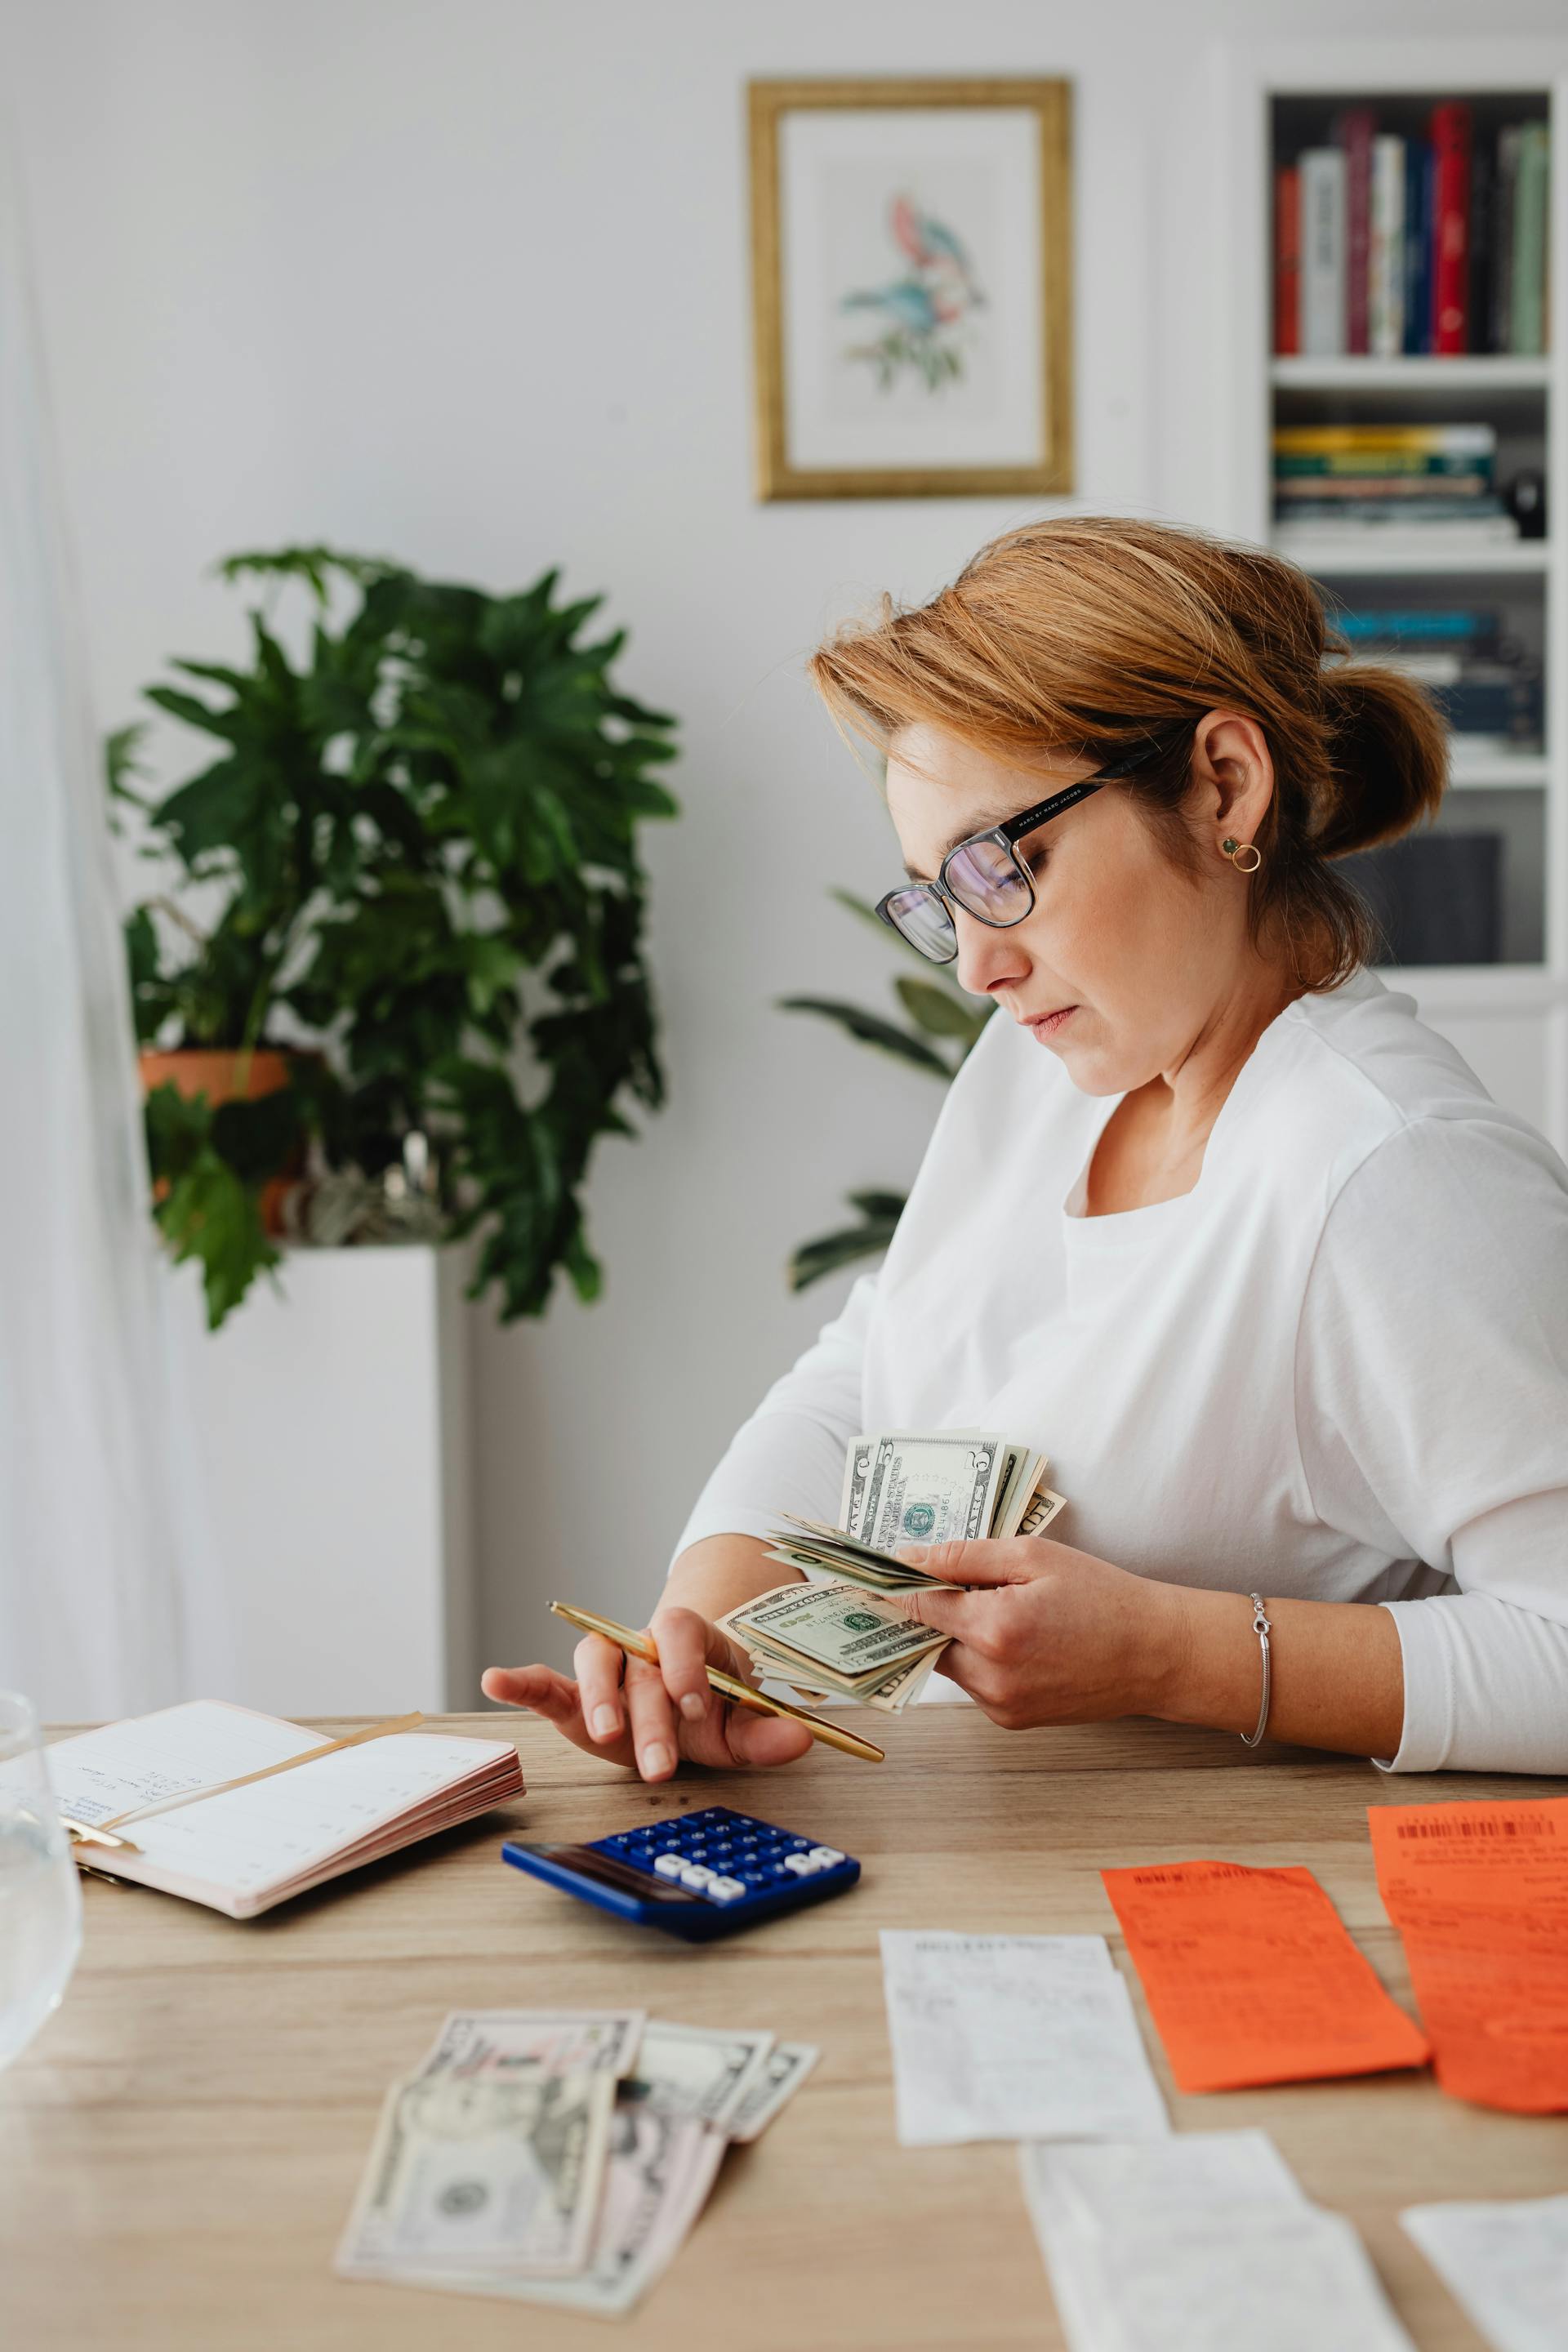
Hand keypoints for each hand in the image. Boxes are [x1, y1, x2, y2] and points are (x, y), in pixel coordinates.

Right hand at [480, 1605, 812, 1782]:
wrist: (684, 1704)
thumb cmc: (711, 1710)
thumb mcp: (741, 1724)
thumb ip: (767, 1733)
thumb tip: (801, 1739)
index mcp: (688, 1639)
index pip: (682, 1633)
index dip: (686, 1666)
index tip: (696, 1707)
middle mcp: (643, 1645)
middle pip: (641, 1667)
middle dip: (649, 1717)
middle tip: (660, 1763)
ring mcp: (609, 1667)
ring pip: (593, 1662)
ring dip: (597, 1696)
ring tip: (605, 1734)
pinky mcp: (577, 1696)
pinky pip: (547, 1682)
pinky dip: (521, 1681)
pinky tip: (496, 1679)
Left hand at [892, 1536, 1183, 1730]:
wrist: (1156, 1654)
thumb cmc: (1103, 1597)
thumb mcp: (1034, 1556)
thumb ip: (965, 1558)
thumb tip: (910, 1560)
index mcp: (995, 1629)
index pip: (917, 1606)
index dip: (897, 1584)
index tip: (879, 1570)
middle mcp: (991, 1676)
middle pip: (927, 1638)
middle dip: (933, 1609)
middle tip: (955, 1581)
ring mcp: (1000, 1705)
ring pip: (948, 1663)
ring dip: (958, 1635)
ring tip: (1003, 1608)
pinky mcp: (1011, 1720)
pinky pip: (974, 1683)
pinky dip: (981, 1658)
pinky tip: (1020, 1638)